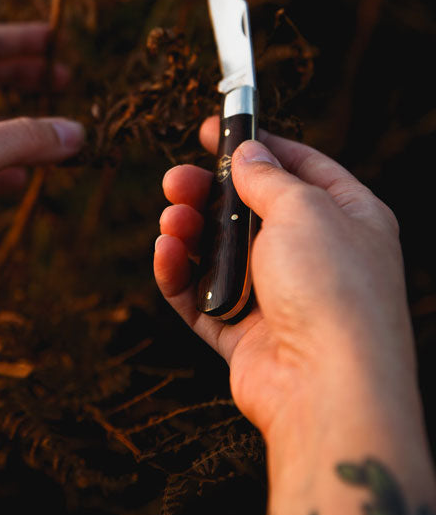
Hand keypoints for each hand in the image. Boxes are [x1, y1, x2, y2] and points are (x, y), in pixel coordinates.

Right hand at [155, 120, 435, 514]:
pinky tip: (166, 253)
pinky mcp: (245, 336)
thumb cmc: (332, 287)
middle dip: (209, 191)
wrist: (329, 385)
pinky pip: (202, 298)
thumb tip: (248, 152)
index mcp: (347, 218)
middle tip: (176, 179)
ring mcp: (280, 299)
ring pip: (220, 254)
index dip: (257, 145)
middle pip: (249, 211)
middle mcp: (315, 257)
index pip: (300, 168)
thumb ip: (268, 176)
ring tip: (172, 218)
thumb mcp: (304, 208)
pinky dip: (180, 275)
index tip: (213, 129)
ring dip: (190, 231)